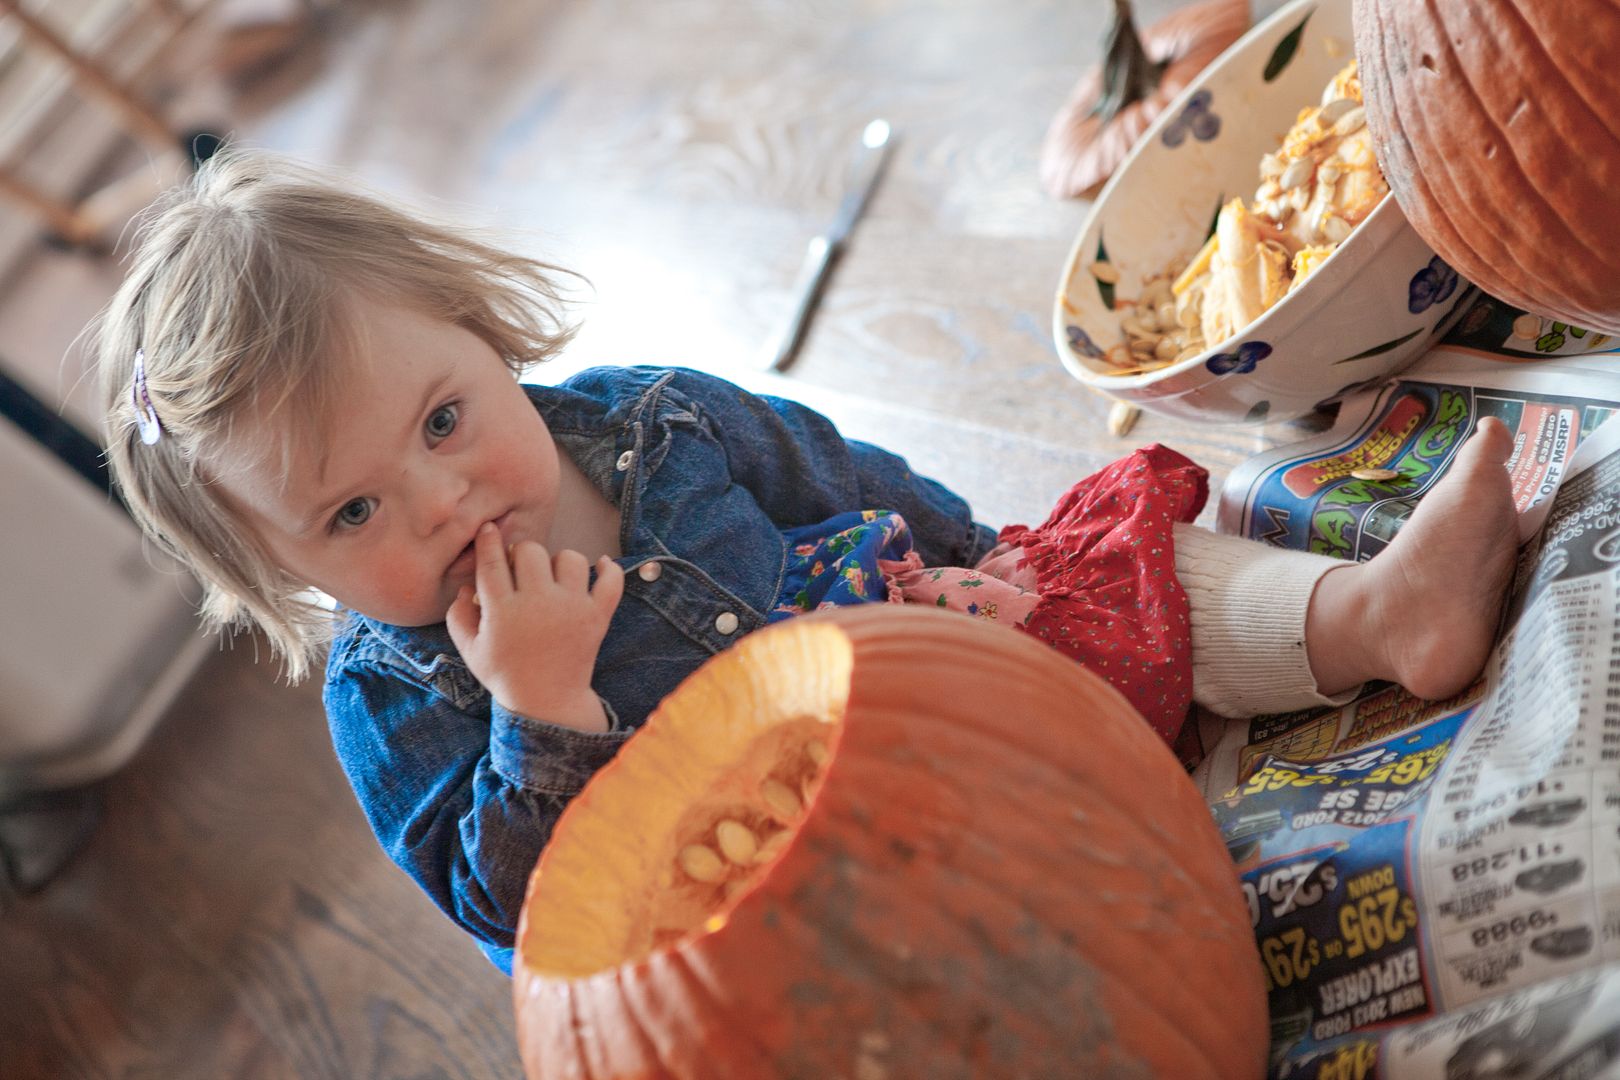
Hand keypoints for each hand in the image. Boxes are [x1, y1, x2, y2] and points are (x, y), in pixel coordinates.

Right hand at [446, 522, 624, 731]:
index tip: (489, 529)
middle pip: (531, 551)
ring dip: (559, 562)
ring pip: (570, 558)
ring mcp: (571, 609)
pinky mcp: (597, 617)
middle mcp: (538, 605)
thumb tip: (469, 584)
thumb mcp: (470, 649)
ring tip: (552, 579)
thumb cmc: (505, 673)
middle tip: (520, 570)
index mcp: (502, 612)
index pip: (493, 562)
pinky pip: (611, 581)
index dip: (489, 540)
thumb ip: (458, 614)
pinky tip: (600, 566)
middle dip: (521, 554)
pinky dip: (609, 570)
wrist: (548, 702)